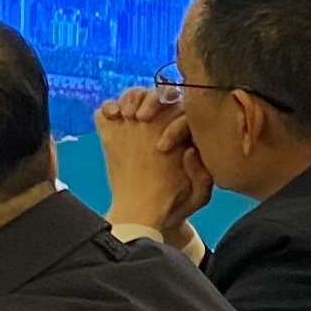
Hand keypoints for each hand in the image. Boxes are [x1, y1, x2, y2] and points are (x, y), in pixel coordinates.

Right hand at [95, 85, 210, 233]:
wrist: (142, 215)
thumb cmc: (173, 204)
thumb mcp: (196, 196)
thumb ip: (201, 176)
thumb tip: (189, 150)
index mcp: (185, 134)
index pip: (184, 113)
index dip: (174, 124)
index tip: (161, 148)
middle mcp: (162, 122)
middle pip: (160, 95)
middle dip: (151, 101)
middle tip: (141, 119)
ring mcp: (137, 125)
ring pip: (137, 95)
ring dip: (130, 98)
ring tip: (125, 115)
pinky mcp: (115, 130)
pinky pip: (111, 108)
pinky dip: (109, 106)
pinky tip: (111, 116)